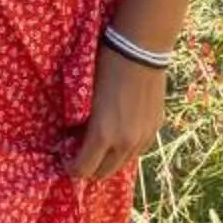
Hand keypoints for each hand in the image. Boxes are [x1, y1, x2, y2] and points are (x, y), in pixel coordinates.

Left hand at [67, 55, 166, 182]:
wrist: (140, 49)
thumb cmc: (105, 67)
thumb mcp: (85, 98)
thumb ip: (81, 124)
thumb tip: (74, 136)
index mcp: (103, 135)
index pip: (83, 169)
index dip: (71, 168)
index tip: (66, 159)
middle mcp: (125, 142)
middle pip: (103, 173)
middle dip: (89, 168)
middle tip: (80, 156)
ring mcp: (143, 137)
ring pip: (123, 164)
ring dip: (109, 161)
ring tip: (100, 148)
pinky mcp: (155, 128)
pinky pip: (138, 150)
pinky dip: (125, 149)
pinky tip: (119, 136)